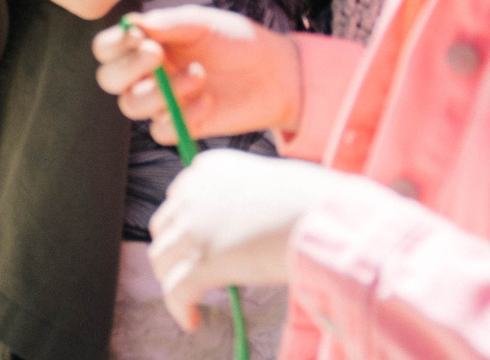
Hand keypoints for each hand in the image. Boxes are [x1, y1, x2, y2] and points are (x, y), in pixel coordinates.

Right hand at [93, 7, 303, 141]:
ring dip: (160, 92)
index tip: (139, 37)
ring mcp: (163, 102)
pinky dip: (182, 117)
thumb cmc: (236, 40)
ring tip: (199, 75)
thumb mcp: (202, 23)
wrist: (276, 72)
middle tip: (157, 54)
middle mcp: (147, 74)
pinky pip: (161, 130)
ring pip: (131, 107)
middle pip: (109, 80)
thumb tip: (132, 22)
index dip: (113, 45)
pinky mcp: (182, 126)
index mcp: (145, 44)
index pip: (107, 48)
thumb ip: (168, 23)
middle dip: (129, 68)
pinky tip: (209, 101)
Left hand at [147, 150, 337, 328]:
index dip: (186, 221)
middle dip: (175, 249)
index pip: (180, 195)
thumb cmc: (316, 201)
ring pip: (163, 257)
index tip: (198, 239)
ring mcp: (195, 227)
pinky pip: (177, 289)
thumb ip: (246, 200)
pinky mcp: (204, 261)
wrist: (327, 218)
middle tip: (190, 270)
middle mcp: (194, 192)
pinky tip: (191, 320)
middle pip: (165, 226)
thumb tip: (247, 228)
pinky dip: (179, 307)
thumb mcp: (270, 184)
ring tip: (188, 297)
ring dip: (172, 278)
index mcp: (209, 168)